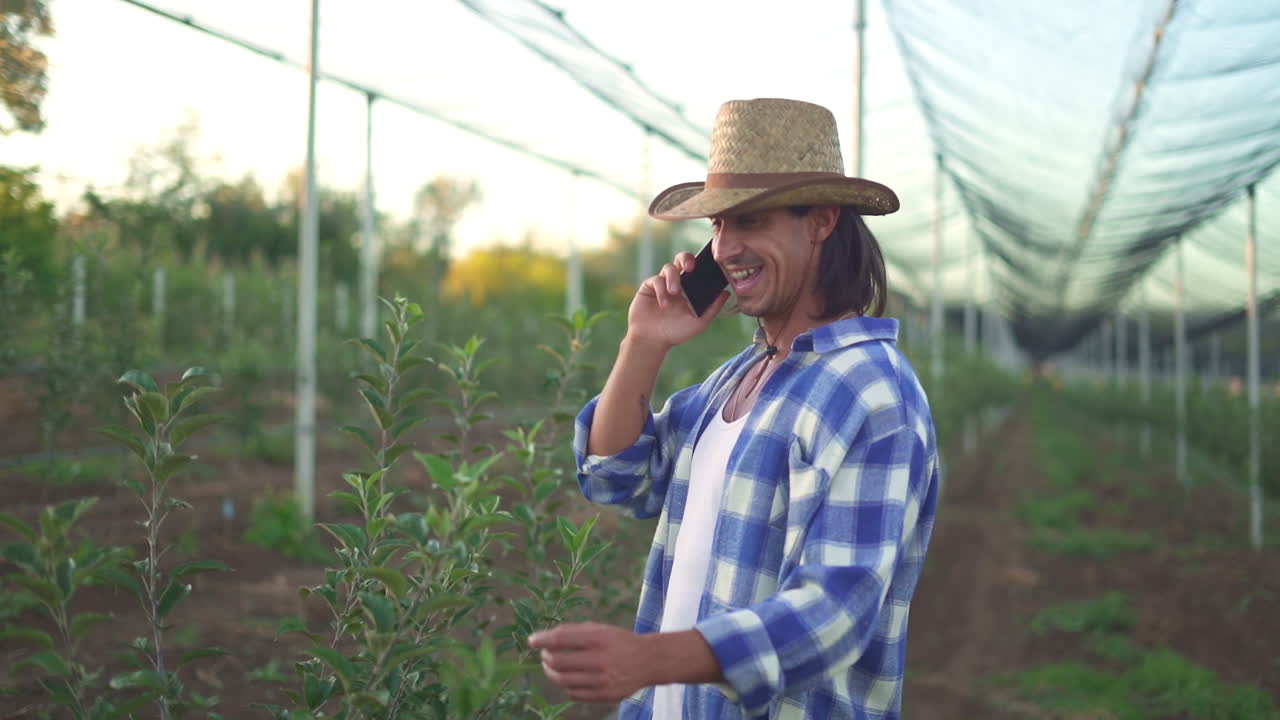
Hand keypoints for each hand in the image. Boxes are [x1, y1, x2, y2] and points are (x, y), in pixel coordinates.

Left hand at [528, 622, 652, 702]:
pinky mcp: (605, 695)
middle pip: (559, 662)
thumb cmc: (619, 641)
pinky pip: (573, 693)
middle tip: (544, 654)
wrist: (648, 661)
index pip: (562, 639)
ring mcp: (603, 680)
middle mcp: (602, 659)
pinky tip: (566, 678)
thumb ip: (575, 631)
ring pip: (563, 680)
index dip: (543, 639)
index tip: (532, 640)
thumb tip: (546, 637)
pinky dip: (564, 685)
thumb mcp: (601, 629)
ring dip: (550, 672)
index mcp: (600, 638)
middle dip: (545, 657)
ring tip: (551, 666)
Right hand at [626, 252, 729, 350]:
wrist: (653, 340)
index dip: (702, 263)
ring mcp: (663, 283)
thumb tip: (727, 293)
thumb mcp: (699, 322)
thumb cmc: (676, 332)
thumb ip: (713, 308)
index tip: (708, 265)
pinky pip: (656, 280)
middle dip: (686, 258)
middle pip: (682, 259)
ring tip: (674, 292)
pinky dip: (661, 289)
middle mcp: (677, 282)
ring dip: (673, 278)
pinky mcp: (649, 286)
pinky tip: (664, 303)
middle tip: (690, 267)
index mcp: (691, 287)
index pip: (698, 268)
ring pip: (669, 268)